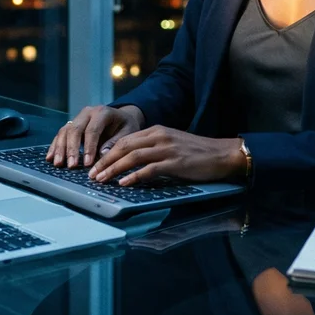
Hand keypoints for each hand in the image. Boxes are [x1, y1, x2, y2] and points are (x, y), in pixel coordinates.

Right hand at [47, 104, 144, 167]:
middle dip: (71, 149)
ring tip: (58, 164)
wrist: (120, 116)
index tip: (87, 163)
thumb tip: (102, 155)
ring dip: (60, 148)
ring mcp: (77, 118)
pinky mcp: (71, 124)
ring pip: (65, 131)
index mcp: (102, 112)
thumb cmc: (125, 126)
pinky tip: (50, 158)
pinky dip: (55, 146)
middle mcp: (87, 112)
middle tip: (71, 166)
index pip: (92, 130)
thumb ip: (115, 142)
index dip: (89, 147)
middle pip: (75, 129)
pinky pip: (61, 134)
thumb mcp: (127, 132)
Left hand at [87, 125, 246, 185]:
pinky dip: (134, 176)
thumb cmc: (196, 153)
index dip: (107, 153)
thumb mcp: (171, 144)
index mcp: (156, 131)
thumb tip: (130, 163)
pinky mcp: (175, 163)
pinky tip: (124, 183)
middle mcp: (159, 136)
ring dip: (114, 169)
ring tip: (102, 180)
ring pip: (132, 157)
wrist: (222, 154)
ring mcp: (167, 149)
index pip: (124, 140)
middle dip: (105, 161)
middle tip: (92, 175)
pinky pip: (149, 169)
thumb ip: (152, 149)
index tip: (95, 165)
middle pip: (124, 147)